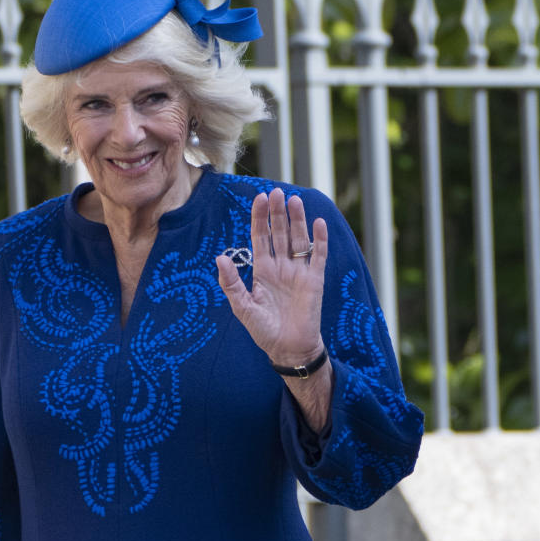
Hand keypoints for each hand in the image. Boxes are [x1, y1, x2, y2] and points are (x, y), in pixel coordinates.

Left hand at [216, 188, 328, 367]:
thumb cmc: (264, 330)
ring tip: (295, 201)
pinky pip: (318, 255)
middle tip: (276, 192)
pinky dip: (319, 240)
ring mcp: (299, 271)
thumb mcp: (243, 307)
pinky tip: (318, 223)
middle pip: (279, 233)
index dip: (259, 218)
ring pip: (298, 239)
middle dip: (277, 213)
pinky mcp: (315, 280)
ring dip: (297, 220)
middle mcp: (281, 266)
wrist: (289, 348)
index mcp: (262, 270)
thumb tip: (220, 257)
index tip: (258, 198)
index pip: (260, 237)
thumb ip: (232, 283)